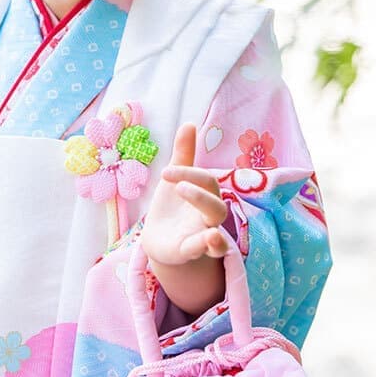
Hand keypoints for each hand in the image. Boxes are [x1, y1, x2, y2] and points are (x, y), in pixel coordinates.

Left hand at [141, 123, 227, 266]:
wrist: (159, 238)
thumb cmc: (173, 206)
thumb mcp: (175, 178)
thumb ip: (184, 153)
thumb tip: (189, 123)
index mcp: (206, 197)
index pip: (206, 182)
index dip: (188, 174)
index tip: (164, 173)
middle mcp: (208, 218)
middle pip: (216, 208)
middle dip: (200, 196)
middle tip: (178, 188)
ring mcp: (201, 238)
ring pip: (217, 236)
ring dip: (212, 229)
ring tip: (209, 230)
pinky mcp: (188, 253)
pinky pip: (202, 253)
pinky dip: (206, 247)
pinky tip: (208, 241)